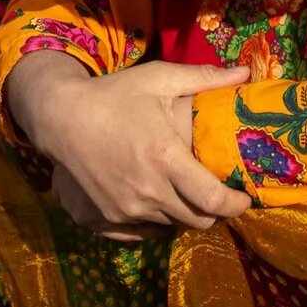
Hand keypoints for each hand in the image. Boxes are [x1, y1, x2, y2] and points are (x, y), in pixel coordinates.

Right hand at [7, 54, 252, 235]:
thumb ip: (204, 78)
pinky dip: (156, 221)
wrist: (59, 117)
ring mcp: (124, 210)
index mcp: (164, 159)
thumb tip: (247, 72)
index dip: (235, 205)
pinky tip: (155, 200)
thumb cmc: (113, 95)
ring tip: (183, 192)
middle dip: (213, 212)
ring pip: (171, 226)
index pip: (213, 200)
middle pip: (197, 221)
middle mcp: (146, 192)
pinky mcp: (105, 219)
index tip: (243, 198)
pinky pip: (143, 233)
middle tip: (215, 194)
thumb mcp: (158, 79)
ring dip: (183, 214)